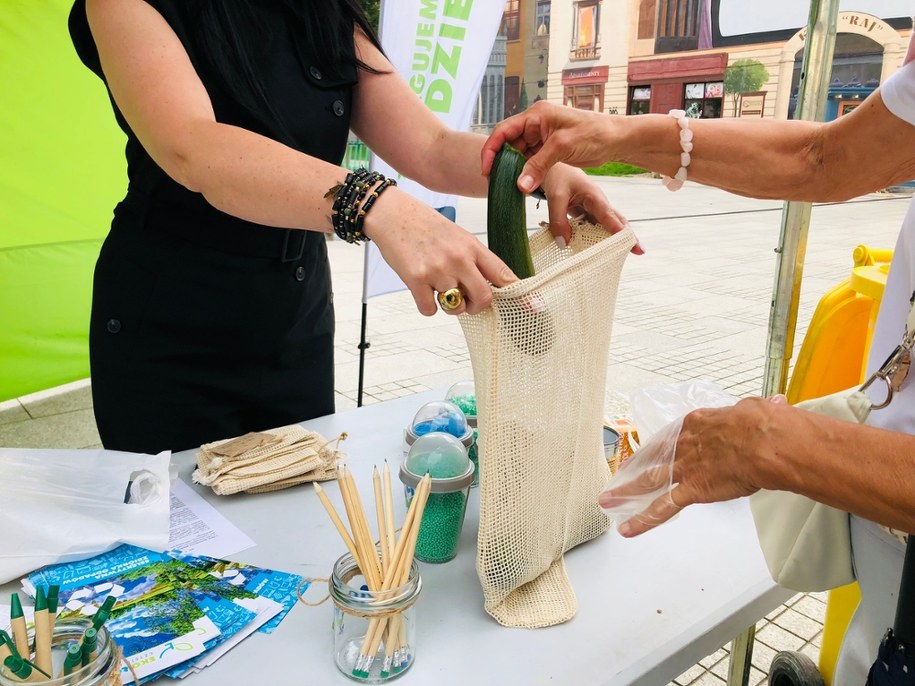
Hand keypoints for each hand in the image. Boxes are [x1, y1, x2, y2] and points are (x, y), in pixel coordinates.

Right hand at [364, 187, 516, 315]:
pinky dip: (427, 306)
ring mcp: (437, 270)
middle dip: (477, 307)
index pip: (503, 273)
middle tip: (467, 302)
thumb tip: (488, 287)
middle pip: (484, 298)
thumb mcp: (458, 236)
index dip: (520, 293)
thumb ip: (474, 260)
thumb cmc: (424, 225)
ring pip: (455, 307)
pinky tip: (422, 288)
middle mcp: (459, 259)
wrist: (392, 214)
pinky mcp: (416, 280)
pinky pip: (430, 310)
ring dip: (449, 305)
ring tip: (438, 287)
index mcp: (472, 247)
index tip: (534, 306)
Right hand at [482, 101, 617, 196]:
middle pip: (508, 144)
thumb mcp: (562, 147)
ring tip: (507, 187)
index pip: (503, 131)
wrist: (616, 140)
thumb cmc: (594, 133)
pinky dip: (525, 173)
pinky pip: (530, 162)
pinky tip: (522, 185)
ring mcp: (542, 137)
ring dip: (513, 170)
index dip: (491, 150)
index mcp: (535, 115)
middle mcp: (535, 124)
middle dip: (501, 163)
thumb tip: (520, 185)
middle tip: (495, 183)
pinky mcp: (549, 149)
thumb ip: (538, 166)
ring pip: (518, 155)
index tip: (486, 170)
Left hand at [541, 164, 642, 253]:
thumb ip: (558, 220)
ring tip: (630, 254)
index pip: (608, 214)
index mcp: (594, 196)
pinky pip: (598, 229)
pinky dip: (602, 240)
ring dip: (618, 240)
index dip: (617, 228)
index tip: (626, 240)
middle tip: (640, 251)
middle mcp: (600, 204)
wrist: (557, 168)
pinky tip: (605, 252)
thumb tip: (564, 244)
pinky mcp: (590, 216)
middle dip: (629, 236)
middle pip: (618, 221)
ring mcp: (596, 210)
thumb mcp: (555, 197)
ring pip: (610, 226)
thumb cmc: (559, 178)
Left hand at [599, 396, 785, 536]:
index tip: (656, 451)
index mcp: (698, 422)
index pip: (674, 435)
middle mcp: (685, 443)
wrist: (764, 441)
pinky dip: (644, 520)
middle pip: (654, 456)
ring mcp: (685, 467)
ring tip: (609, 500)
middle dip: (635, 466)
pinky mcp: (692, 489)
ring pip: (650, 480)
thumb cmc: (765, 424)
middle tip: (620, 474)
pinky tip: (629, 528)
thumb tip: (771, 406)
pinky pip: (663, 507)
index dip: (663, 446)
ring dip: (627, 491)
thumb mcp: (756, 409)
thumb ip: (755, 411)